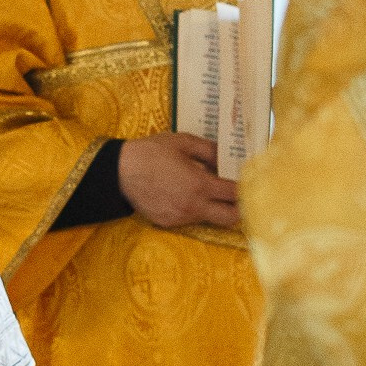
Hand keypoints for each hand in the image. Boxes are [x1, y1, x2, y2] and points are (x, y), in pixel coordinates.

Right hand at [116, 131, 238, 227]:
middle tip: (235, 195)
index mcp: (200, 184)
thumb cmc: (151, 152)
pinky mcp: (168, 223)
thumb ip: (210, 150)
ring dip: (214, 208)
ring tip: (206, 192)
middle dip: (238, 208)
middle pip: (230, 218)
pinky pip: (190, 220)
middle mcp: (193, 206)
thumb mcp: (183, 142)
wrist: (119, 172)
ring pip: (210, 219)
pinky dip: (194, 210)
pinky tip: (184, 195)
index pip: (235, 193)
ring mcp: (180, 217)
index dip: (245, 187)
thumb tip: (228, 155)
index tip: (246, 180)